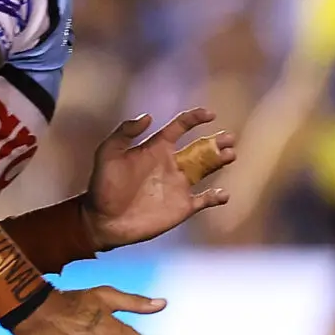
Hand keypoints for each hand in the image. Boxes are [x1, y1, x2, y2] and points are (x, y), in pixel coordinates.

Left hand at [83, 109, 233, 249]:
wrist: (103, 220)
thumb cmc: (103, 186)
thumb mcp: (107, 154)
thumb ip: (124, 133)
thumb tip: (148, 116)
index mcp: (156, 149)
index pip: (179, 128)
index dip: (194, 119)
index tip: (209, 114)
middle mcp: (172, 164)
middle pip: (201, 148)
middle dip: (217, 142)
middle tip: (229, 138)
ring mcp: (179, 186)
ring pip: (207, 169)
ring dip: (220, 161)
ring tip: (231, 154)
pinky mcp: (183, 207)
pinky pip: (205, 200)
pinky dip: (216, 197)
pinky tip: (223, 194)